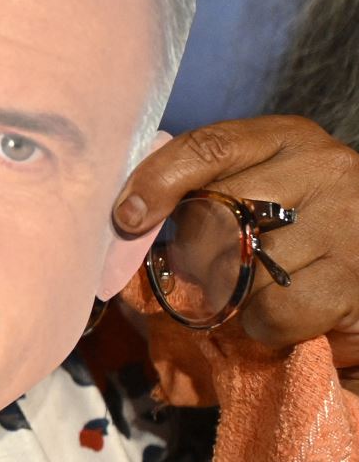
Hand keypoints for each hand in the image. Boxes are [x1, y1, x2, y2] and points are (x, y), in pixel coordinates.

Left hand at [116, 116, 358, 365]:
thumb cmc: (310, 221)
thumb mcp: (268, 183)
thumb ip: (213, 187)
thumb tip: (134, 217)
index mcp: (288, 138)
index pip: (208, 148)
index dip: (158, 181)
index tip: (126, 217)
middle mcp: (322, 171)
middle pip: (217, 213)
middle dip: (195, 250)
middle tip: (204, 269)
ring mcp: (346, 227)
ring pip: (242, 269)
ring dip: (233, 292)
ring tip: (258, 290)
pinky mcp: (356, 284)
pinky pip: (276, 311)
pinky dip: (266, 323)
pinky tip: (291, 314)